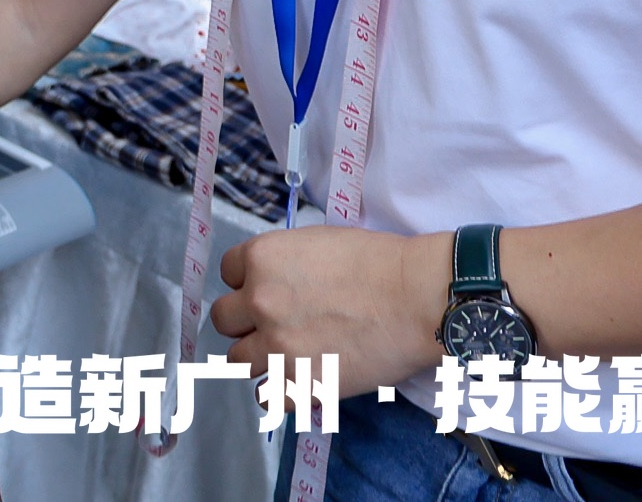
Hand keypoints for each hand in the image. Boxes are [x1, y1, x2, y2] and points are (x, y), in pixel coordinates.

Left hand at [208, 225, 451, 394]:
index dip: (248, 282)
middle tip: (275, 325)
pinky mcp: (299, 384)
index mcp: (261, 259)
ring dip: (259, 358)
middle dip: (246, 321)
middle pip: (224, 319)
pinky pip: (265, 398)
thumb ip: (283, 263)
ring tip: (287, 356)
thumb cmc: (378, 264)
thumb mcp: (316, 243)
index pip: (227, 272)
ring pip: (238, 359)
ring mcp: (276, 345)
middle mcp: (259, 301)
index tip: (269, 290)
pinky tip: (295, 384)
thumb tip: (274, 280)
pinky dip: (277, 394)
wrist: (417, 299)